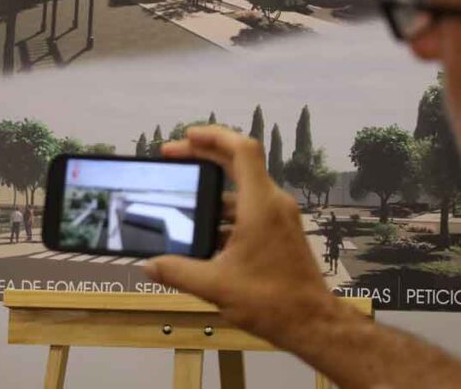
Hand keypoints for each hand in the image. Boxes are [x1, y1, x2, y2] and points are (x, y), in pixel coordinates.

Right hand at [144, 126, 334, 347]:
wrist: (312, 323)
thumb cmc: (271, 302)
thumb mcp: (215, 287)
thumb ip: (177, 272)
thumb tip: (148, 264)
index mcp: (261, 205)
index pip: (242, 150)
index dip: (214, 135)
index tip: (187, 136)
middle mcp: (273, 203)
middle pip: (240, 162)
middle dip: (205, 154)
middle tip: (173, 155)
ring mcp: (279, 217)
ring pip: (243, 188)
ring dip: (214, 189)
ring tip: (183, 196)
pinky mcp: (280, 232)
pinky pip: (250, 209)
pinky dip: (226, 212)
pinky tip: (204, 231)